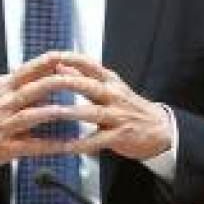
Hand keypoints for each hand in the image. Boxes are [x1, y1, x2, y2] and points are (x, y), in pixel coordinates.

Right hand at [0, 52, 70, 165]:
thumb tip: (48, 67)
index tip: (65, 57)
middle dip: (59, 83)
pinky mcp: (8, 146)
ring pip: (33, 115)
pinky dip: (52, 145)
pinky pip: (33, 145)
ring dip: (54, 112)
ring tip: (75, 111)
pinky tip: (69, 145)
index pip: (29, 69)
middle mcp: (6, 103)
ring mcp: (6, 125)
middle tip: (80, 81)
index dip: (48, 63)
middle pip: (35, 88)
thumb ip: (21, 80)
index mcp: (4, 86)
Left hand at [47, 52, 173, 160]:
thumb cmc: (128, 107)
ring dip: (70, 112)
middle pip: (87, 85)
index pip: (89, 63)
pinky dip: (81, 144)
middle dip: (65, 82)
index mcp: (110, 81)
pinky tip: (65, 146)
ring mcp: (117, 115)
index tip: (51, 57)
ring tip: (51, 113)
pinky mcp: (120, 135)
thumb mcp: (109, 87)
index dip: (70, 59)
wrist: (160, 129)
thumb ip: (83, 77)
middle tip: (44, 83)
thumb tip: (58, 64)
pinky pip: (97, 140)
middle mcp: (113, 95)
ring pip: (91, 112)